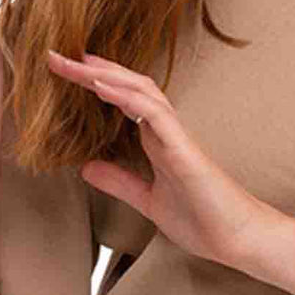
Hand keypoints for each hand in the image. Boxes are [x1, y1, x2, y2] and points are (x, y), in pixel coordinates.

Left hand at [47, 49, 278, 268]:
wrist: (239, 240)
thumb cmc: (204, 220)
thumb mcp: (147, 200)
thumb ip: (119, 181)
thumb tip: (85, 167)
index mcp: (158, 140)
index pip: (123, 99)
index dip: (95, 83)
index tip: (64, 70)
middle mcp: (166, 131)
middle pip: (127, 86)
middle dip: (92, 70)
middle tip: (55, 55)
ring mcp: (176, 136)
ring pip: (140, 90)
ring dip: (105, 74)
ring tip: (74, 62)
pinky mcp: (184, 149)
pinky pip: (154, 114)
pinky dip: (126, 96)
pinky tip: (102, 87)